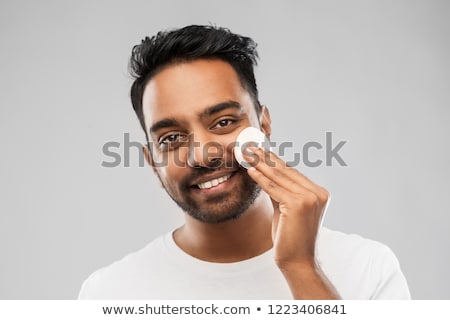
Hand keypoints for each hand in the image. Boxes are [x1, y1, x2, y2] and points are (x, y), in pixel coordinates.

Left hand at [245, 146, 328, 269]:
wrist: (298, 261)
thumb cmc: (291, 238)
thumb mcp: (286, 209)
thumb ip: (280, 192)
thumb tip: (265, 173)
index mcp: (319, 193)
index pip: (292, 173)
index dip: (275, 161)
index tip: (261, 151)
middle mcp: (317, 193)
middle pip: (286, 172)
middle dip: (266, 158)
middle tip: (250, 148)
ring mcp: (310, 198)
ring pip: (279, 178)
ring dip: (261, 164)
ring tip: (247, 155)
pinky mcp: (298, 205)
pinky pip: (274, 188)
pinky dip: (261, 178)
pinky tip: (251, 170)